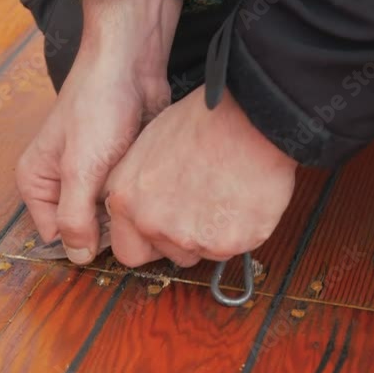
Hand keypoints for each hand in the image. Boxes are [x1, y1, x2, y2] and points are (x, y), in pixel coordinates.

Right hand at [16, 0, 181, 264]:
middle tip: (133, 211)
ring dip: (126, 209)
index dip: (87, 241)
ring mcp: (89, 175)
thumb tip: (78, 259)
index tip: (115, 232)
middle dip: (110, 224)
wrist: (129, 64)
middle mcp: (58, 183)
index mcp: (35, 184)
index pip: (58, 237)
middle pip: (85, 228)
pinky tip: (152, 184)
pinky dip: (139, 194)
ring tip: (143, 194)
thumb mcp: (80, 169)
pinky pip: (126, 196)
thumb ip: (75, 218)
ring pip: (109, 214)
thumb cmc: (97, 108)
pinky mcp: (116, 167)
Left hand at [104, 86, 297, 267]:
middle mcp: (152, 223)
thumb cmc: (202, 121)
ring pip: (204, 252)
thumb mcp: (148, 147)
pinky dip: (242, 229)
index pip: (128, 250)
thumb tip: (143, 201)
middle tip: (204, 206)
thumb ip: (140, 187)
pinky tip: (244, 198)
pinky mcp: (227, 243)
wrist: (247, 118)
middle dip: (186, 239)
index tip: (165, 231)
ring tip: (226, 194)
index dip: (150, 242)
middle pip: (171, 254)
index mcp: (126, 199)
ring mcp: (189, 237)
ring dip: (215, 233)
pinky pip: (235, 247)